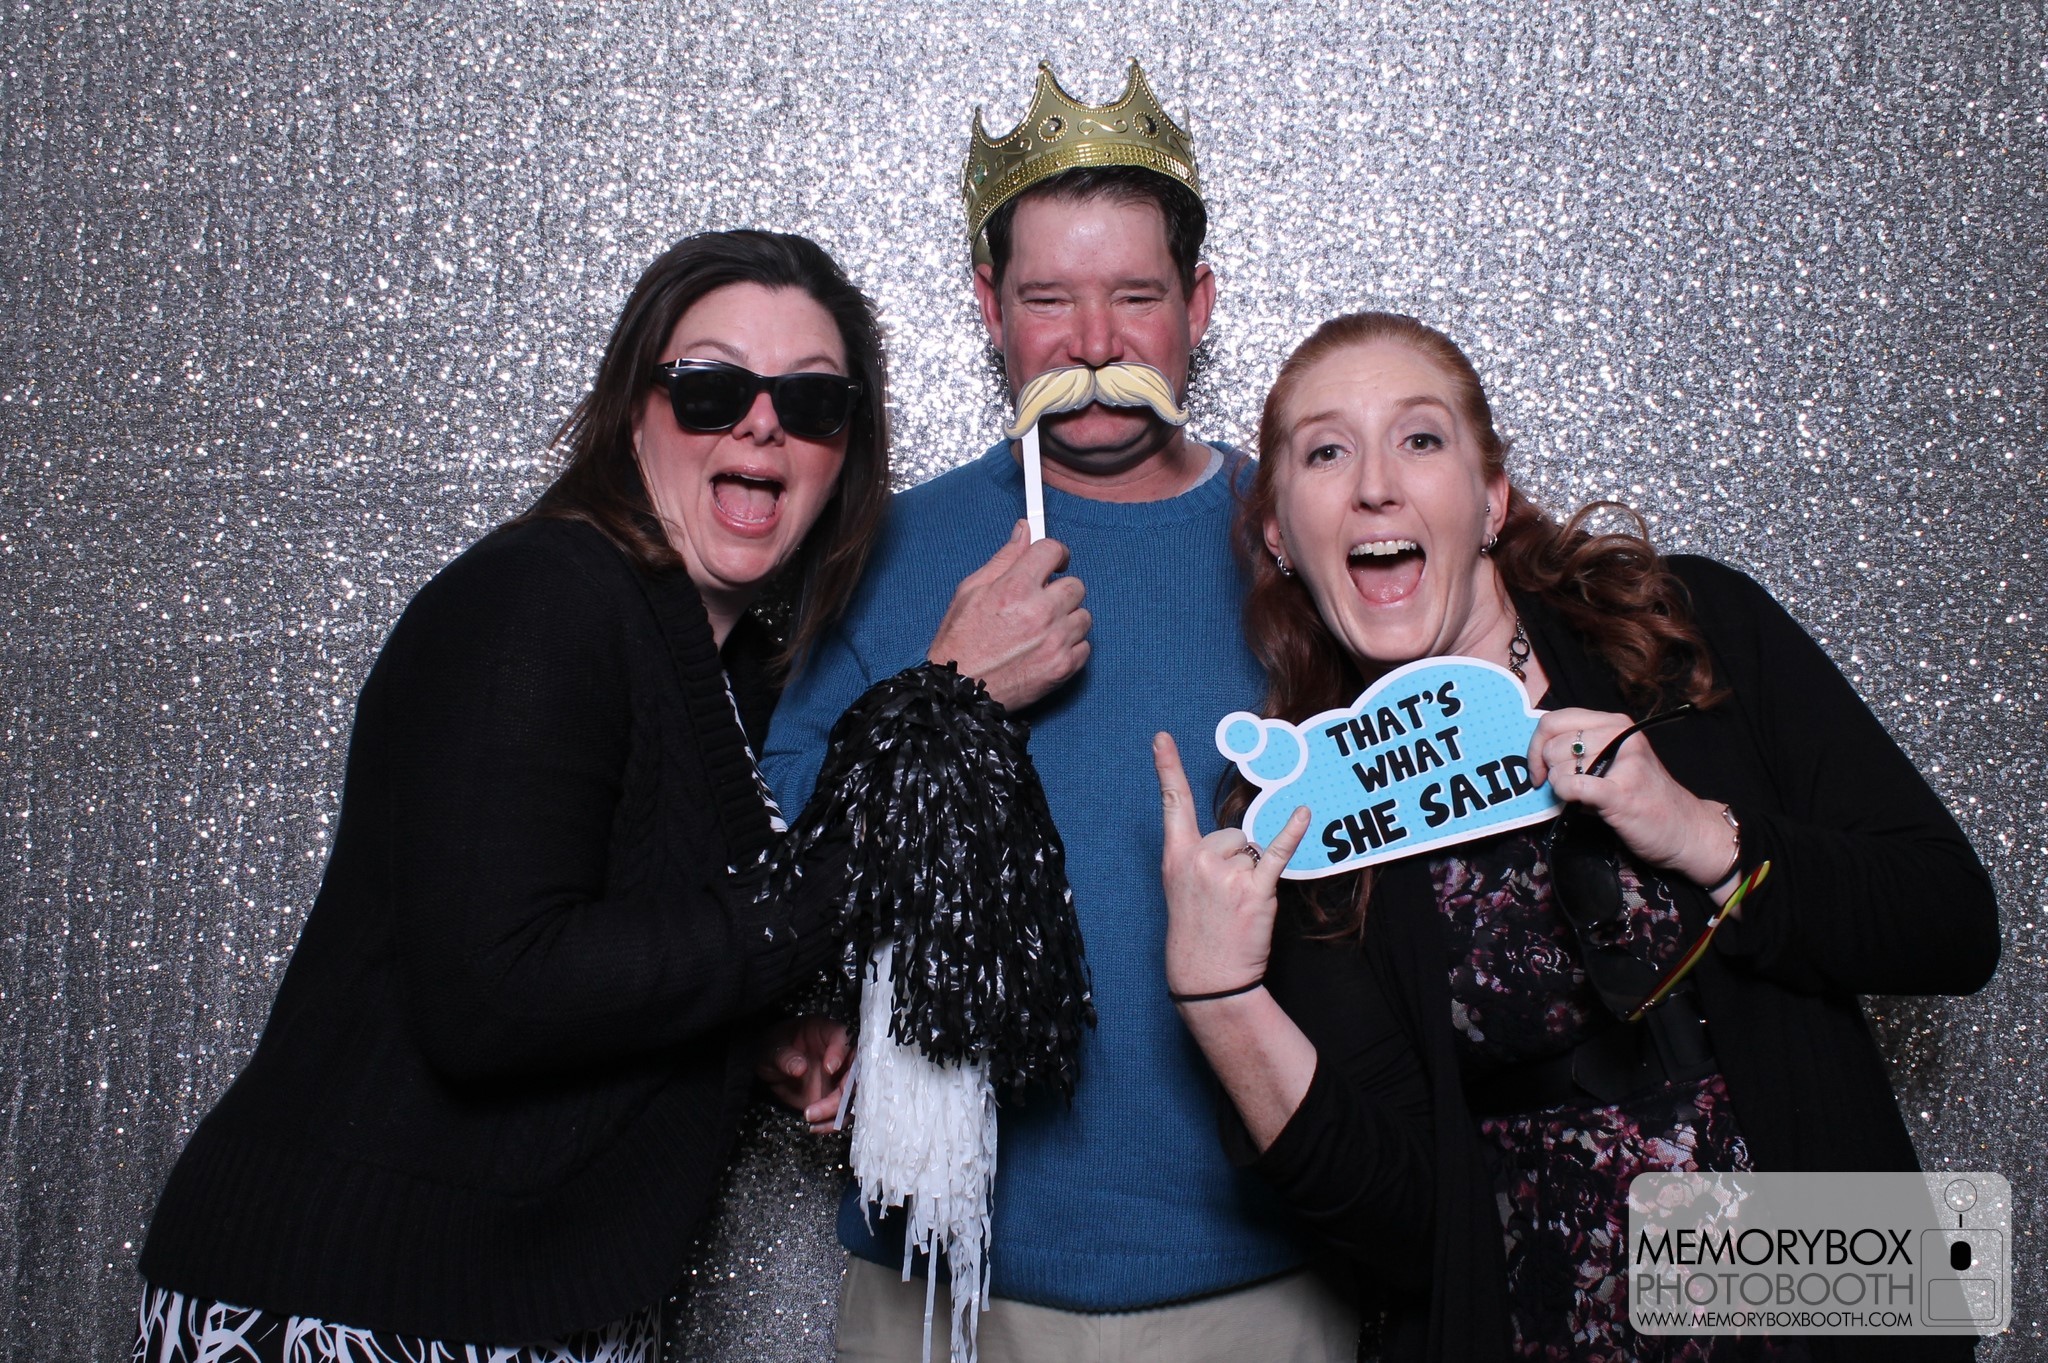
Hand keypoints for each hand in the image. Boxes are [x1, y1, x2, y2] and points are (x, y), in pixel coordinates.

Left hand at [756, 1015, 849, 1133]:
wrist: (769, 1066)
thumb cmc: (772, 1047)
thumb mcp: (772, 1049)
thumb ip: (785, 1056)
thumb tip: (800, 1067)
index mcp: (825, 1032)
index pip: (842, 1037)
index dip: (840, 1052)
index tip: (829, 1068)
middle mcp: (839, 1054)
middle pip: (855, 1070)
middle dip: (845, 1090)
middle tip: (827, 1103)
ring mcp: (838, 1077)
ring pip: (851, 1094)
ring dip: (837, 1110)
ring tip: (812, 1116)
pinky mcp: (833, 1097)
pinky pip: (841, 1112)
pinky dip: (831, 1122)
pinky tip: (815, 1126)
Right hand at [926, 520, 1090, 709]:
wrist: (960, 692)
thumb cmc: (960, 642)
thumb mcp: (971, 591)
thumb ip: (1003, 558)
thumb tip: (1024, 530)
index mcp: (1014, 588)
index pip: (1052, 551)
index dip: (1054, 554)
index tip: (1053, 561)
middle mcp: (1040, 612)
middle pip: (1075, 584)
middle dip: (1059, 590)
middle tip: (1041, 601)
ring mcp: (1055, 641)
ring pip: (1083, 615)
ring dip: (1066, 619)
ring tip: (1041, 629)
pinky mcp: (1063, 667)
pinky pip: (1085, 645)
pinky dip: (1070, 646)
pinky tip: (1047, 648)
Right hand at [1154, 732, 1311, 998]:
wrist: (1206, 978)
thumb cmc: (1197, 932)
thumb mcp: (1183, 889)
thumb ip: (1202, 857)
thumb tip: (1240, 838)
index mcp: (1176, 857)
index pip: (1172, 804)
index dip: (1167, 768)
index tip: (1162, 738)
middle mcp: (1199, 859)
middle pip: (1233, 833)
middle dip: (1237, 859)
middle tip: (1224, 898)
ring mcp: (1226, 874)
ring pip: (1254, 850)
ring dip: (1254, 873)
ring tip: (1238, 906)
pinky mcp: (1254, 890)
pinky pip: (1276, 854)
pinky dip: (1292, 833)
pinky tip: (1303, 813)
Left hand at [1529, 708, 1737, 890]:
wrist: (1685, 830)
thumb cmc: (1643, 797)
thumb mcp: (1613, 759)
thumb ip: (1580, 750)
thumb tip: (1537, 753)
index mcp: (1615, 722)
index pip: (1554, 720)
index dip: (1536, 746)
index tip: (1539, 770)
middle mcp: (1621, 734)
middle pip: (1552, 744)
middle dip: (1548, 770)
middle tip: (1566, 787)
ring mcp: (1624, 762)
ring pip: (1559, 766)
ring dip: (1562, 788)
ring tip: (1588, 798)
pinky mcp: (1622, 792)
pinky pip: (1571, 785)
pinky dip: (1566, 795)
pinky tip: (1581, 804)